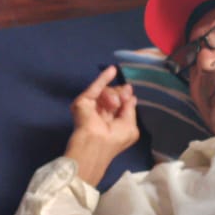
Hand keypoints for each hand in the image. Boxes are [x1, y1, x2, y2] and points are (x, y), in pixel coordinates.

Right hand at [66, 66, 138, 183]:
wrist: (95, 145)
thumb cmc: (114, 141)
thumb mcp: (130, 125)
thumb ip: (130, 109)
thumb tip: (131, 95)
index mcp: (112, 121)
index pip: (120, 103)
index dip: (126, 97)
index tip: (129, 95)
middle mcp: (101, 113)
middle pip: (114, 95)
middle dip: (120, 95)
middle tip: (121, 100)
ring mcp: (91, 107)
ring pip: (106, 92)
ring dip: (112, 95)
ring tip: (113, 104)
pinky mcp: (83, 101)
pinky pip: (95, 87)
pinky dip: (103, 78)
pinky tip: (112, 69)